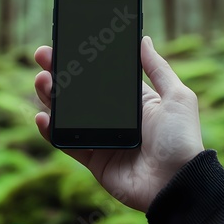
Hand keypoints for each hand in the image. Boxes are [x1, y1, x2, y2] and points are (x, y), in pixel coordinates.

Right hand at [33, 36, 203, 211]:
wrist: (177, 183)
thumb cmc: (181, 138)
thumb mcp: (176, 96)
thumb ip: (158, 68)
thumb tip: (143, 40)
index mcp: (132, 101)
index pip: (100, 76)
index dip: (83, 61)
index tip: (66, 44)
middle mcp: (114, 117)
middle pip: (78, 92)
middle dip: (59, 73)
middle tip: (43, 57)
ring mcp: (101, 138)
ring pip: (68, 114)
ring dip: (51, 97)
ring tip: (42, 81)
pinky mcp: (93, 159)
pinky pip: (67, 144)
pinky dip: (51, 131)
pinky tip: (42, 117)